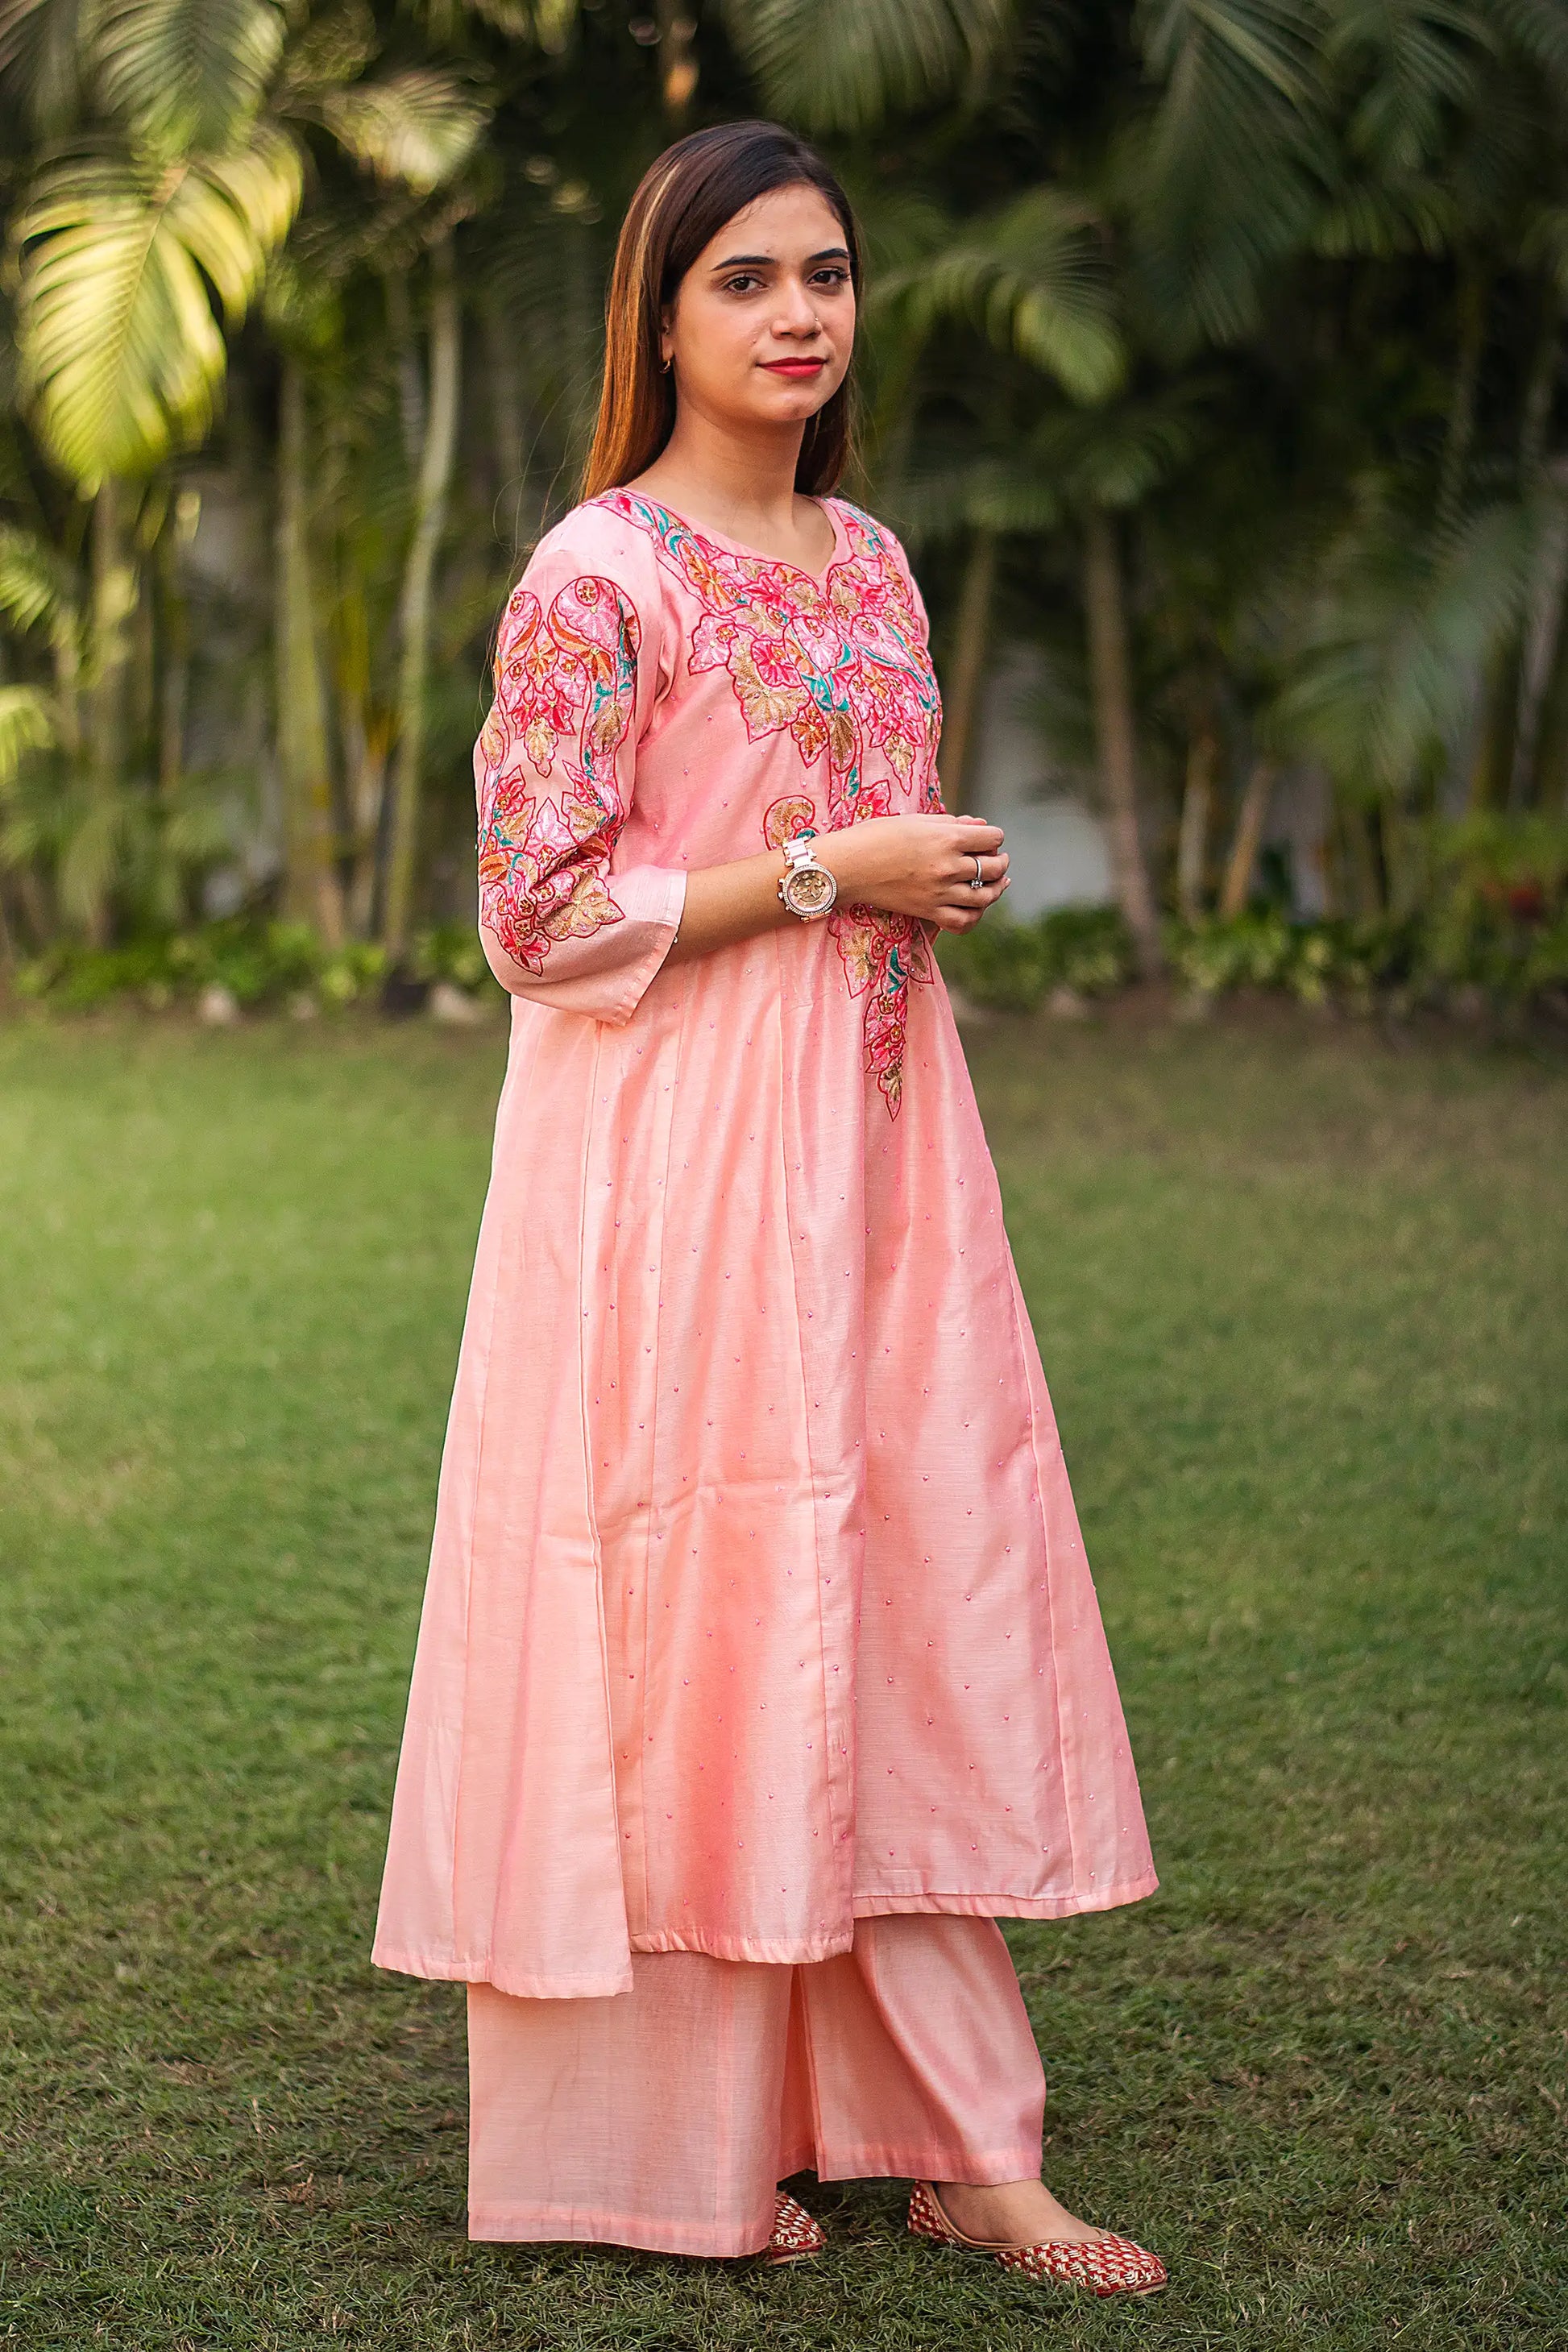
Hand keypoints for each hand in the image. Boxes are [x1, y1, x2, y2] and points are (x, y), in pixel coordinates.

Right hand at [816, 813, 1009, 932]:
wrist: (847, 866)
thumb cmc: (876, 836)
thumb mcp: (916, 820)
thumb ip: (952, 823)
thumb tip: (981, 826)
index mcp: (947, 838)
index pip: (992, 838)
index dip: (994, 836)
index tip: (987, 838)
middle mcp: (948, 866)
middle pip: (993, 867)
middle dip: (999, 861)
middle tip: (996, 859)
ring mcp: (940, 893)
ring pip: (985, 897)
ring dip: (996, 889)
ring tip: (996, 883)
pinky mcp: (928, 912)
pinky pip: (964, 922)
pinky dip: (975, 917)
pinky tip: (976, 908)